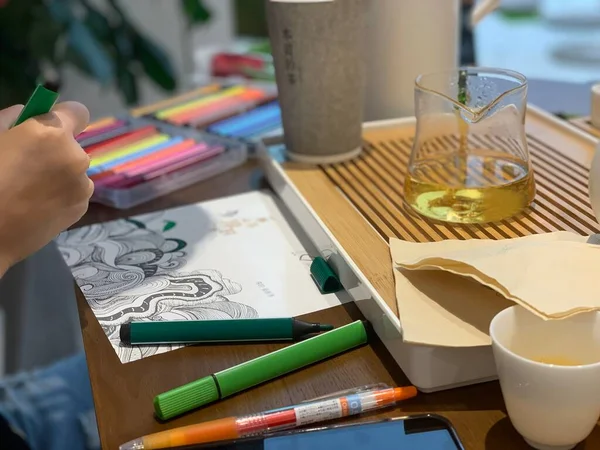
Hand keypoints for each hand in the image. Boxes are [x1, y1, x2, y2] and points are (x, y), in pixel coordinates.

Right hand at [0, 102, 93, 275]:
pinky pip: (74, 191)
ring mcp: (82, 185)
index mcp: (52, 133)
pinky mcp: (82, 208)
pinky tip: (36, 205)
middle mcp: (76, 157)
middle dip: (55, 150)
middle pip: (72, 145)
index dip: (64, 117)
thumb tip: (26, 113)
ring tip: (29, 189)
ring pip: (74, 170)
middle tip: (27, 164)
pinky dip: (61, 194)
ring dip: (59, 173)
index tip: (48, 127)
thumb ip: (10, 119)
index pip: (78, 112)